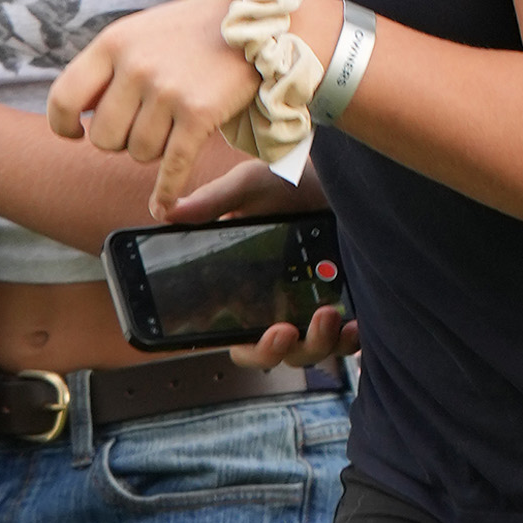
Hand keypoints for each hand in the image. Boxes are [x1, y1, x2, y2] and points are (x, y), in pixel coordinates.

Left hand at [47, 0, 277, 215]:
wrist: (252, 23)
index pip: (64, 99)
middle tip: (142, 125)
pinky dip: (165, 191)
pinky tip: (161, 206)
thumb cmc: (189, 33)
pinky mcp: (198, 114)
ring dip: (153, 149)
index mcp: (113, 43)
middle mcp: (136, 67)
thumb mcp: (139, 33)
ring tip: (173, 125)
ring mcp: (167, 91)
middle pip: (103, 138)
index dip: (64, 126)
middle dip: (120, 140)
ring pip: (138, 153)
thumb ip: (107, 68)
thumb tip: (78, 116)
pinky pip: (172, 167)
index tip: (75, 134)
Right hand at [167, 162, 361, 370]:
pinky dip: (352, 340)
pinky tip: (355, 325)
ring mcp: (317, 306)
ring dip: (319, 343)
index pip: (240, 336)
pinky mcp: (350, 303)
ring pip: (313, 350)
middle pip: (275, 351)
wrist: (344, 171)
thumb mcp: (251, 185)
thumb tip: (167, 213)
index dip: (246, 346)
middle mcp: (283, 303)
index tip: (249, 337)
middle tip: (285, 331)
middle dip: (277, 350)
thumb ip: (213, 202)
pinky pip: (349, 340)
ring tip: (327, 314)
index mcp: (250, 287)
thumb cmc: (293, 178)